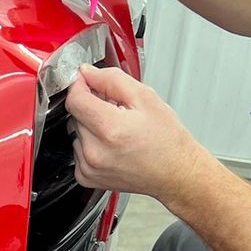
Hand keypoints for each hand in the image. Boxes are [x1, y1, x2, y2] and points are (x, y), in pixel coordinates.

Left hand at [65, 64, 213, 204]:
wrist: (175, 172)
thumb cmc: (167, 140)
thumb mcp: (145, 97)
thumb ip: (111, 80)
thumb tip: (87, 73)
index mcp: (110, 129)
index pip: (75, 99)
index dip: (81, 85)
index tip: (88, 81)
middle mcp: (95, 151)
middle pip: (76, 115)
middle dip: (93, 106)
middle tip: (117, 110)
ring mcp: (89, 167)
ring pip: (76, 131)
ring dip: (91, 125)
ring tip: (118, 129)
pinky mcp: (86, 176)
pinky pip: (78, 150)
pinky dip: (90, 144)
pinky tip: (111, 145)